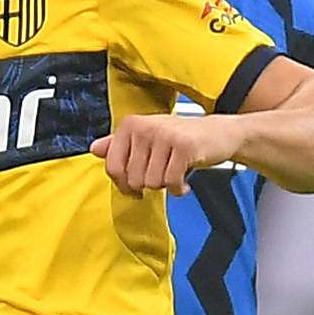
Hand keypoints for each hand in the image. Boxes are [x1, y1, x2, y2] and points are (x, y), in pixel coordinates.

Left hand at [93, 113, 231, 195]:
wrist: (219, 133)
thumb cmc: (180, 138)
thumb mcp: (147, 138)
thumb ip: (119, 144)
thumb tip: (94, 149)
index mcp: (130, 125)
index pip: (113, 167)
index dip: (124, 185)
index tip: (135, 187)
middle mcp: (145, 127)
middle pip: (134, 179)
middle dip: (150, 184)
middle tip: (163, 173)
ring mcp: (165, 136)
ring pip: (153, 183)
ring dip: (166, 186)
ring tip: (175, 173)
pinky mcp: (184, 147)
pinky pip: (172, 183)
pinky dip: (179, 189)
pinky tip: (184, 183)